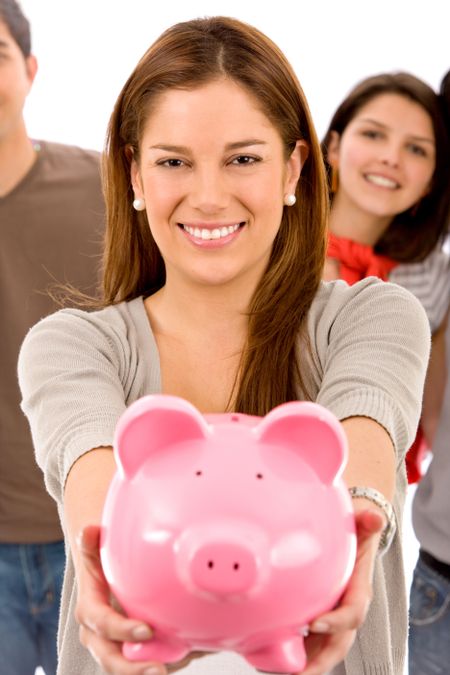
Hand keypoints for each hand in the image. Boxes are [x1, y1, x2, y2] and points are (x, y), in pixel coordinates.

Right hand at [75, 525, 203, 673]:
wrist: (106, 576)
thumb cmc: (103, 563)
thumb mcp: (97, 553)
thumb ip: (93, 544)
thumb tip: (89, 529)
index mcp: (90, 611)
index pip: (102, 624)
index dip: (121, 630)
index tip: (146, 630)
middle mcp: (100, 635)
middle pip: (111, 659)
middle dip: (132, 669)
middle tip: (157, 671)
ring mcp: (117, 646)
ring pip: (129, 667)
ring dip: (150, 670)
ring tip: (176, 664)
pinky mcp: (134, 651)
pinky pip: (147, 660)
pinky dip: (167, 660)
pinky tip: (191, 651)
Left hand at [296, 509, 383, 674]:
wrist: (352, 534)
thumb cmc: (355, 531)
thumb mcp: (362, 523)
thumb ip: (367, 520)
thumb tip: (376, 518)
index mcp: (358, 590)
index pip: (352, 613)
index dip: (336, 622)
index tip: (313, 624)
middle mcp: (346, 608)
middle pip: (338, 643)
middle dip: (320, 661)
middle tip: (298, 673)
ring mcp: (333, 616)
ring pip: (322, 648)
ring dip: (305, 663)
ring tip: (280, 671)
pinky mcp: (319, 616)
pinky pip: (309, 640)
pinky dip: (295, 652)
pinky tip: (271, 655)